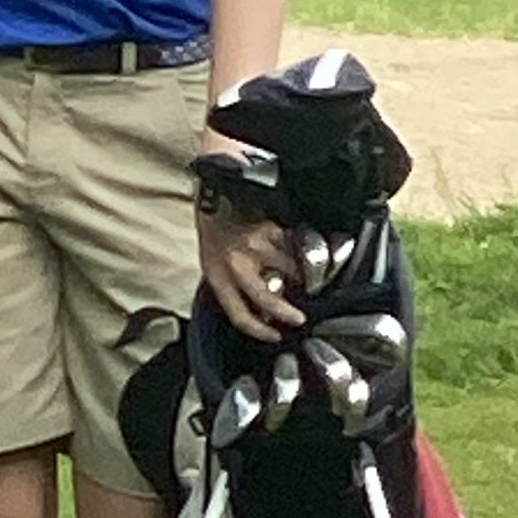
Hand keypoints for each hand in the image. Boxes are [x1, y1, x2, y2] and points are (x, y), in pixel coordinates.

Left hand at [197, 207, 303, 343]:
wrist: (218, 182)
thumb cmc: (214, 219)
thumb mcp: (212, 255)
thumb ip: (230, 280)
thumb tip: (258, 305)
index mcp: (216, 274)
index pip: (238, 314)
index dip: (258, 330)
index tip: (273, 335)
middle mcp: (236, 263)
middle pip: (267, 299)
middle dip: (286, 313)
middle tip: (299, 318)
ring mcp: (256, 246)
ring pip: (287, 272)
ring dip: (299, 279)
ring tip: (305, 280)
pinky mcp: (274, 228)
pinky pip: (295, 248)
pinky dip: (302, 253)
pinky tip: (305, 252)